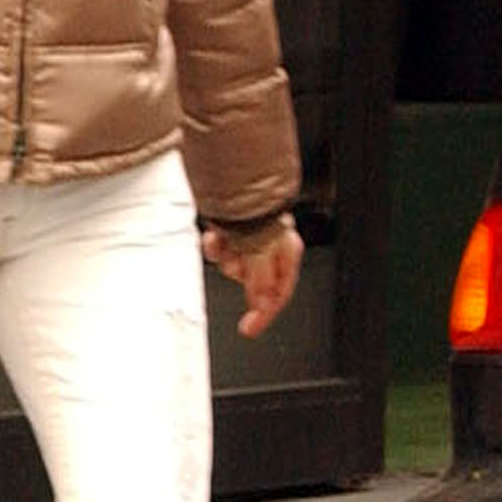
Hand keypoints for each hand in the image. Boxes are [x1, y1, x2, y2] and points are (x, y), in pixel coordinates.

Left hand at [200, 213, 302, 337]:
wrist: (233, 172)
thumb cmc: (253, 204)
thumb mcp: (259, 249)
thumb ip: (261, 279)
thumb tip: (261, 304)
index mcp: (288, 249)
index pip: (280, 292)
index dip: (265, 313)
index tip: (249, 328)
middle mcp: (274, 244)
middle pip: (257, 280)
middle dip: (241, 278)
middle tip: (232, 268)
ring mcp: (253, 235)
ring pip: (237, 264)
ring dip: (227, 261)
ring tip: (222, 245)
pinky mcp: (234, 226)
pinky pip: (224, 248)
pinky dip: (217, 247)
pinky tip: (213, 238)